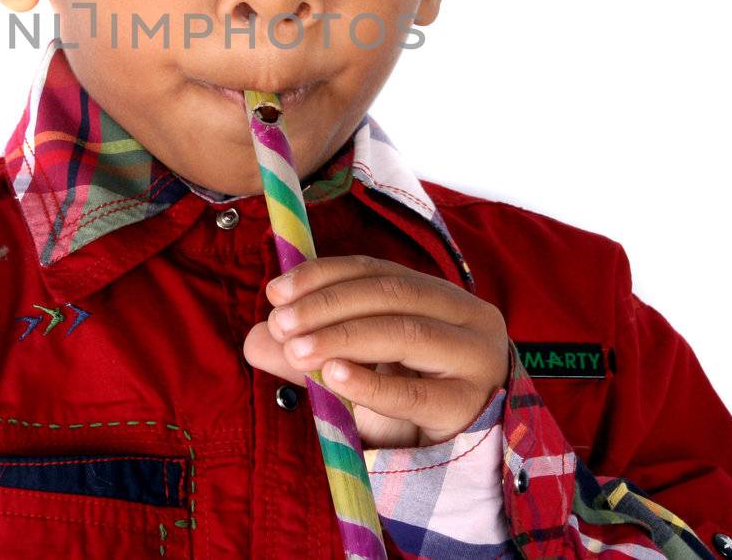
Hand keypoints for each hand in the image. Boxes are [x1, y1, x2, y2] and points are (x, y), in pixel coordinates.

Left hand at [242, 254, 509, 448]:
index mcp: (438, 295)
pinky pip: (414, 394)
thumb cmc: (410, 404)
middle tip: (280, 324)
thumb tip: (255, 339)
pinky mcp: (471, 406)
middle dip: (326, 305)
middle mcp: (467, 316)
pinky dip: (369, 383)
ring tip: (296, 350)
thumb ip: (312, 349)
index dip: (323, 276)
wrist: (462, 461)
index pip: (376, 270)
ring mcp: (475, 359)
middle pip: (389, 295)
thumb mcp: (358, 369)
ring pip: (404, 334)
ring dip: (341, 338)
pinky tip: (332, 377)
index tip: (276, 292)